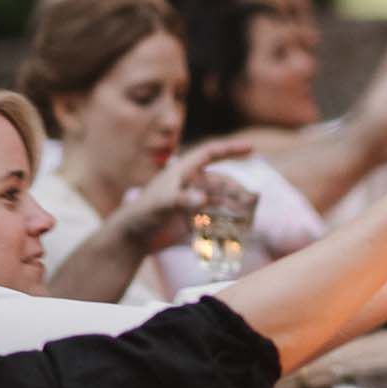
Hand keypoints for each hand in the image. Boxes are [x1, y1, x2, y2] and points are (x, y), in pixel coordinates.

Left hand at [125, 139, 254, 253]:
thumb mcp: (161, 204)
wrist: (132, 238)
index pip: (209, 154)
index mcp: (182, 171)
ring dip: (235, 203)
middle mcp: (190, 183)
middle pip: (220, 180)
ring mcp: (193, 201)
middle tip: (254, 198)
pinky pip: (215, 215)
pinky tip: (238, 225)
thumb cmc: (142, 215)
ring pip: (220, 198)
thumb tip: (204, 198)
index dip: (230, 149)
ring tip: (250, 211)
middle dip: (237, 188)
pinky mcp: (193, 218)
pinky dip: (227, 219)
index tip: (251, 148)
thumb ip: (182, 200)